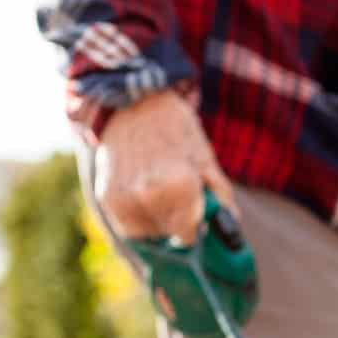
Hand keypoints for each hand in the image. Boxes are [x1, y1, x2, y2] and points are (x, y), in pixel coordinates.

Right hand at [93, 90, 238, 243]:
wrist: (133, 101)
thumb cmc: (176, 129)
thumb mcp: (206, 159)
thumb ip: (221, 197)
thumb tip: (231, 226)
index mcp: (179, 187)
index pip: (189, 236)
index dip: (196, 229)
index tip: (198, 220)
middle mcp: (148, 196)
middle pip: (169, 236)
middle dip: (178, 225)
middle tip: (180, 204)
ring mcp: (123, 198)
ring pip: (147, 235)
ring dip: (158, 226)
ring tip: (162, 198)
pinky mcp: (106, 196)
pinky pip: (127, 226)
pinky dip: (139, 220)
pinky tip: (146, 200)